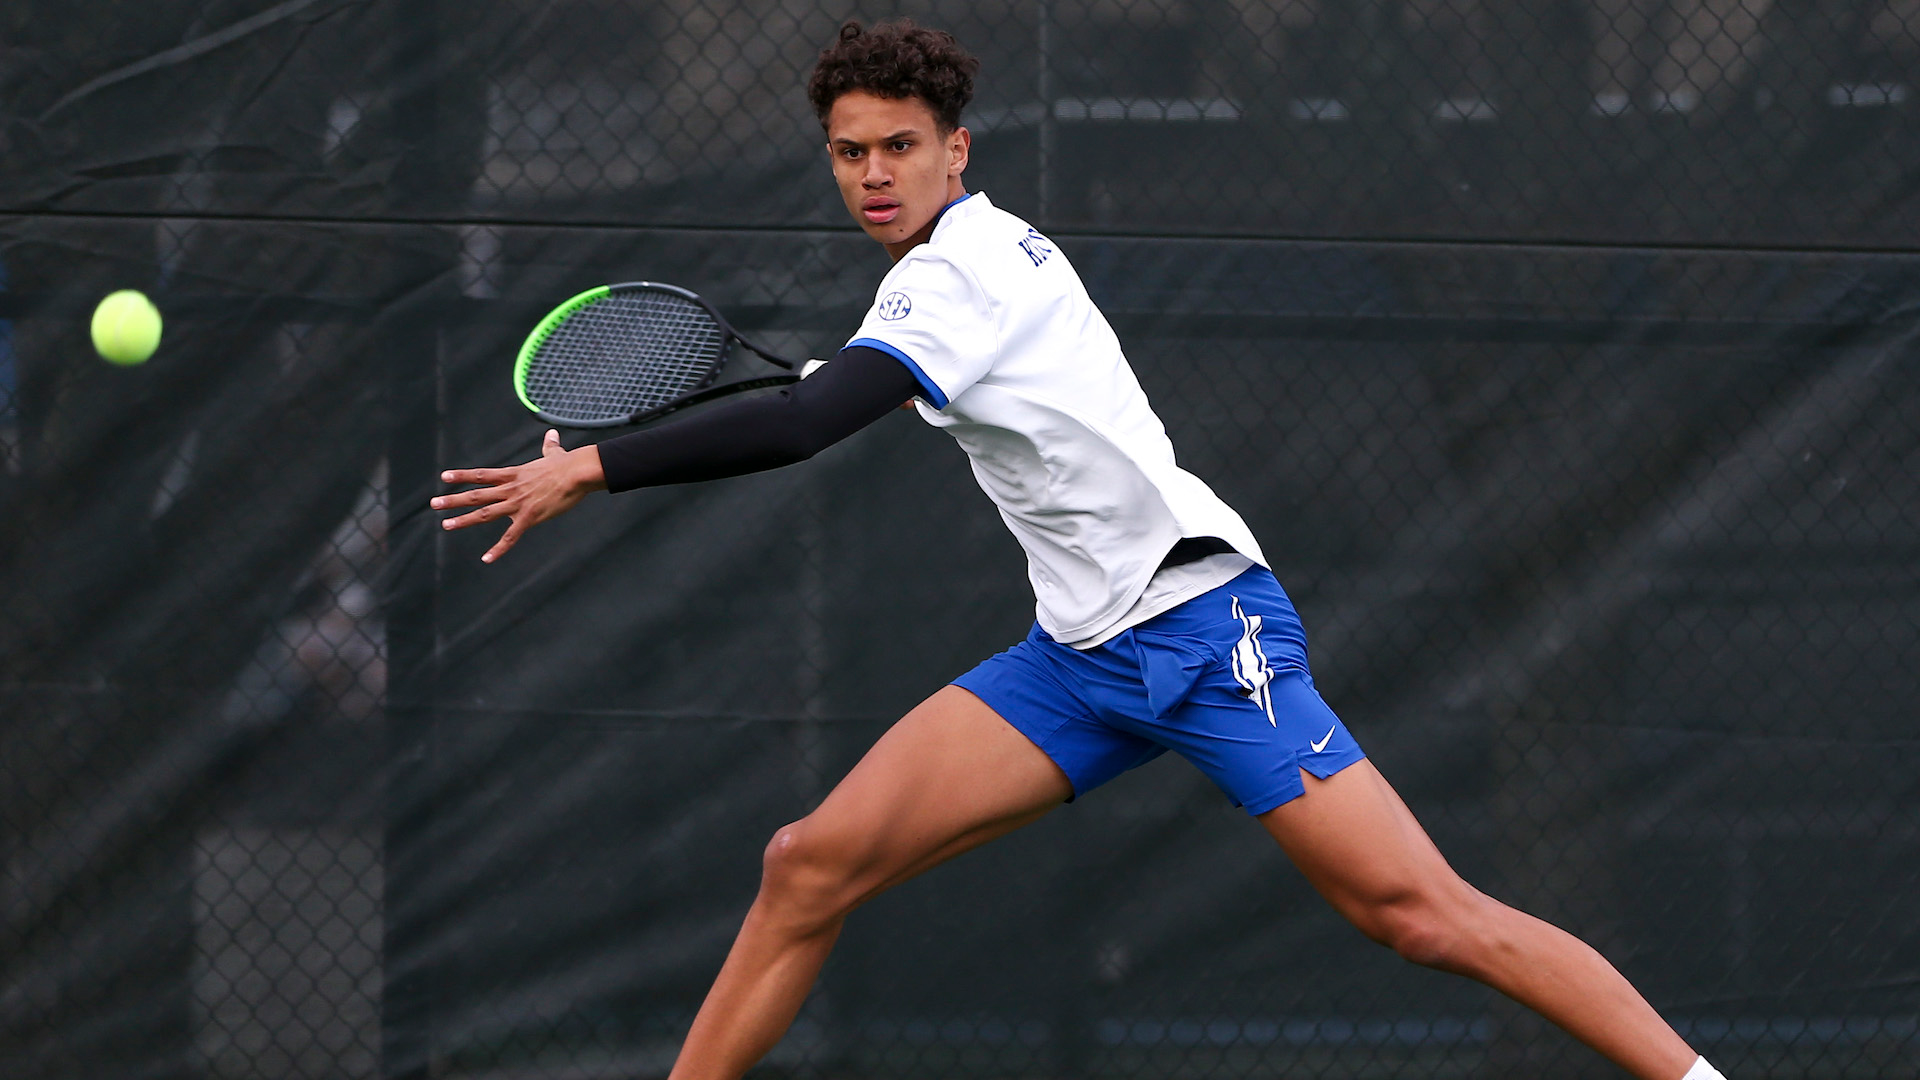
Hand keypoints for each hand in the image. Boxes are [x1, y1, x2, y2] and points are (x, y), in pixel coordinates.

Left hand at [432, 429, 605, 562]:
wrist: (577, 473)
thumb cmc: (568, 464)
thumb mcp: (554, 454)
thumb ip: (549, 446)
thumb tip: (552, 434)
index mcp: (513, 474)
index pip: (482, 475)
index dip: (462, 476)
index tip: (444, 477)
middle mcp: (510, 489)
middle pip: (476, 495)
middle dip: (453, 500)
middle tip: (434, 504)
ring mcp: (518, 504)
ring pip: (485, 513)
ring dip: (464, 520)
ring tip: (446, 525)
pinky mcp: (529, 517)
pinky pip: (511, 536)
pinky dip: (498, 549)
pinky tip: (486, 559)